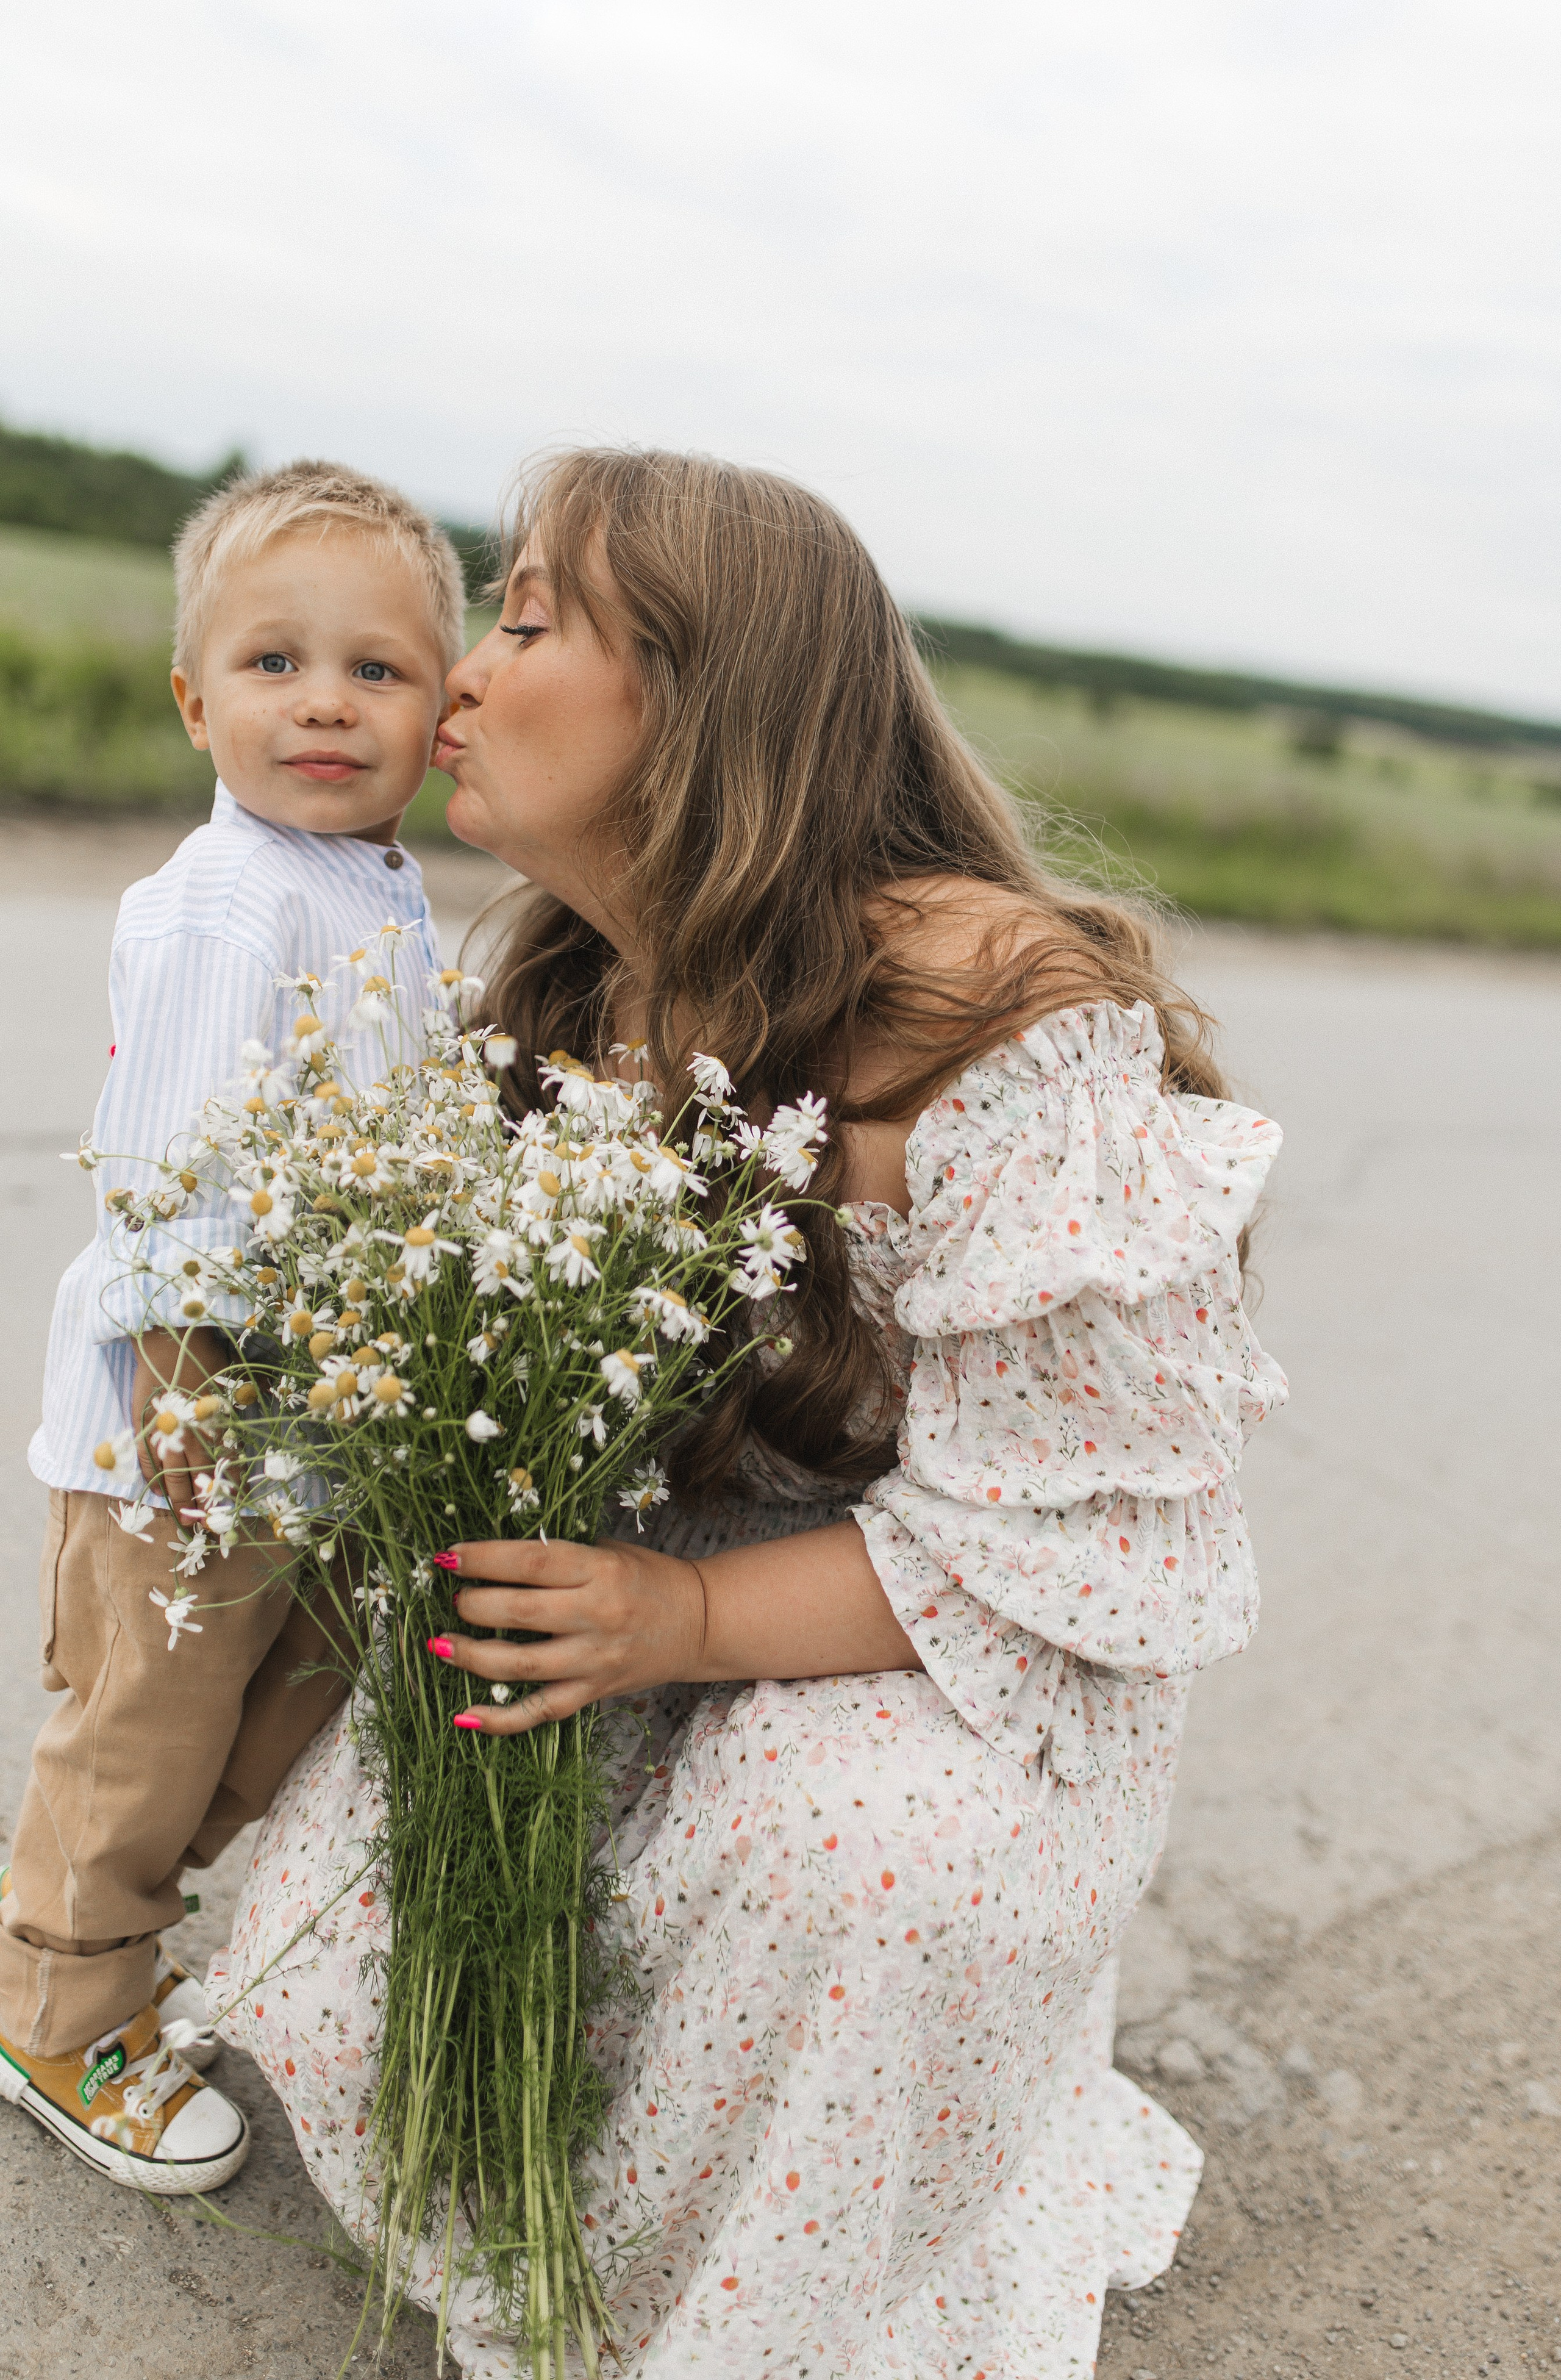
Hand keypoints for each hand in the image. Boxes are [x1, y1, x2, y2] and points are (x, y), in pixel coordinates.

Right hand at [131, 1325, 229, 1519]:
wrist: (166, 1341)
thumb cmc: (205, 1357)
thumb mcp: (228, 1384)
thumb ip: (234, 1413)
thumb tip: (243, 1436)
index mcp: (215, 1424)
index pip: (225, 1465)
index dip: (229, 1489)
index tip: (235, 1509)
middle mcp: (191, 1433)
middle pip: (199, 1478)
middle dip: (205, 1505)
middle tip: (210, 1529)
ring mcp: (165, 1433)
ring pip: (173, 1477)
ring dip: (181, 1501)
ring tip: (186, 1520)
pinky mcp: (144, 1429)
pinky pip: (147, 1463)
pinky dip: (154, 1481)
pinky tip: (161, 1494)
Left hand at [433, 1537, 708, 1734]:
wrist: (700, 1622)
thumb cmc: (648, 1577)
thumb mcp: (608, 1550)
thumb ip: (558, 1555)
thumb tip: (491, 1555)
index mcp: (599, 1570)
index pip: (530, 1562)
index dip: (483, 1558)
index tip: (449, 1555)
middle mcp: (595, 1615)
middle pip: (519, 1612)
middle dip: (473, 1605)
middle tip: (454, 1599)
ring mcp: (594, 1660)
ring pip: (522, 1665)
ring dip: (472, 1656)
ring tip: (441, 1645)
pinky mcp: (594, 1692)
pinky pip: (541, 1711)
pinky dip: (500, 1720)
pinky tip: (465, 1716)